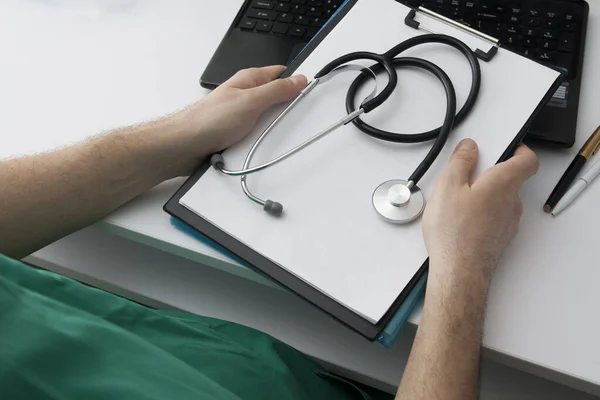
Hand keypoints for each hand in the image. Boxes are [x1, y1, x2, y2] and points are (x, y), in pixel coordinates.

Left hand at [174, 66, 306, 168]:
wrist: (184, 146)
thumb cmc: (208, 120)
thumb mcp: (250, 101)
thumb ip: (276, 90)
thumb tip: (298, 80)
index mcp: (249, 81)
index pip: (281, 74)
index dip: (296, 80)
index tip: (310, 90)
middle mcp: (245, 96)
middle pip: (276, 100)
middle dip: (285, 111)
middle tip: (291, 120)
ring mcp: (241, 116)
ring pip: (268, 121)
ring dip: (271, 131)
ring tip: (269, 136)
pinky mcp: (237, 134)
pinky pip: (257, 137)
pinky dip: (260, 143)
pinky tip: (259, 148)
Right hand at [422, 139, 538, 282]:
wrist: (459, 273)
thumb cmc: (455, 233)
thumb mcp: (447, 188)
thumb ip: (460, 163)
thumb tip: (469, 148)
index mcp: (504, 184)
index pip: (527, 160)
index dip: (517, 150)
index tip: (503, 147)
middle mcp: (512, 203)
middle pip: (510, 179)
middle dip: (490, 173)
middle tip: (466, 174)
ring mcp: (508, 223)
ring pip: (501, 200)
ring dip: (484, 195)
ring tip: (456, 201)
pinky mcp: (500, 238)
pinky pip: (494, 217)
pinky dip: (481, 213)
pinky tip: (459, 221)